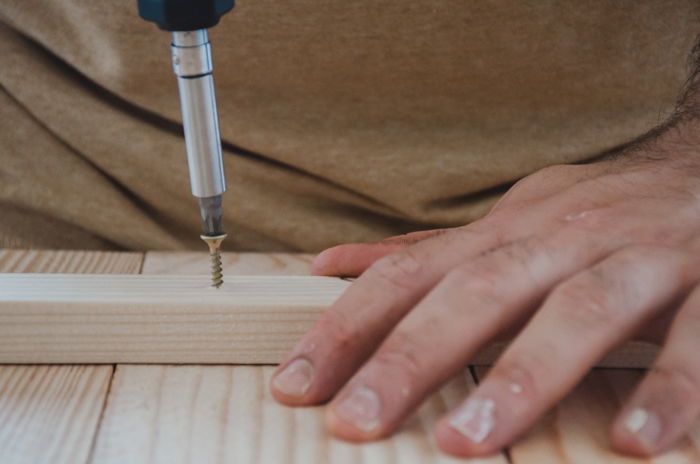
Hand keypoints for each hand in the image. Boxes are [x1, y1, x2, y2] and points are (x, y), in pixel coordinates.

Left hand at [270, 120, 699, 456]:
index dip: (347, 326)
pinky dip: (668, 388)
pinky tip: (633, 442)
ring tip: (466, 441)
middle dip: (411, 357)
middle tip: (355, 422)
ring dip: (520, 375)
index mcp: (507, 233)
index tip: (296, 383)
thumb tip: (331, 264)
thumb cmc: (593, 210)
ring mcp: (638, 257)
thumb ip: (423, 252)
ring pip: (576, 311)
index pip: (410, 275)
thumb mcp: (505, 222)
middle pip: (477, 293)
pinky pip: (696, 338)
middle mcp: (562, 239)